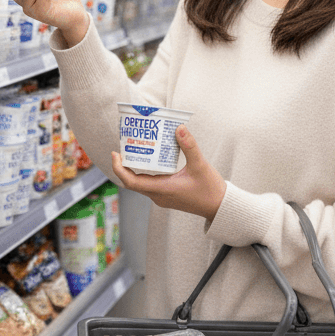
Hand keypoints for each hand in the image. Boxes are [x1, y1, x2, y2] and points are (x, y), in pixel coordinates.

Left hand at [111, 126, 226, 222]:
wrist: (219, 207)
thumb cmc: (210, 189)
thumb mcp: (200, 165)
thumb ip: (189, 146)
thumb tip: (179, 128)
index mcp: (162, 189)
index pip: (131, 182)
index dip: (119, 169)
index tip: (115, 154)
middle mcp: (158, 195)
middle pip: (132, 181)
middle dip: (124, 165)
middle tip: (124, 146)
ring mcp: (161, 197)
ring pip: (140, 183)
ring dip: (134, 169)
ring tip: (135, 150)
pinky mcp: (166, 196)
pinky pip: (149, 184)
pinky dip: (145, 172)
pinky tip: (150, 159)